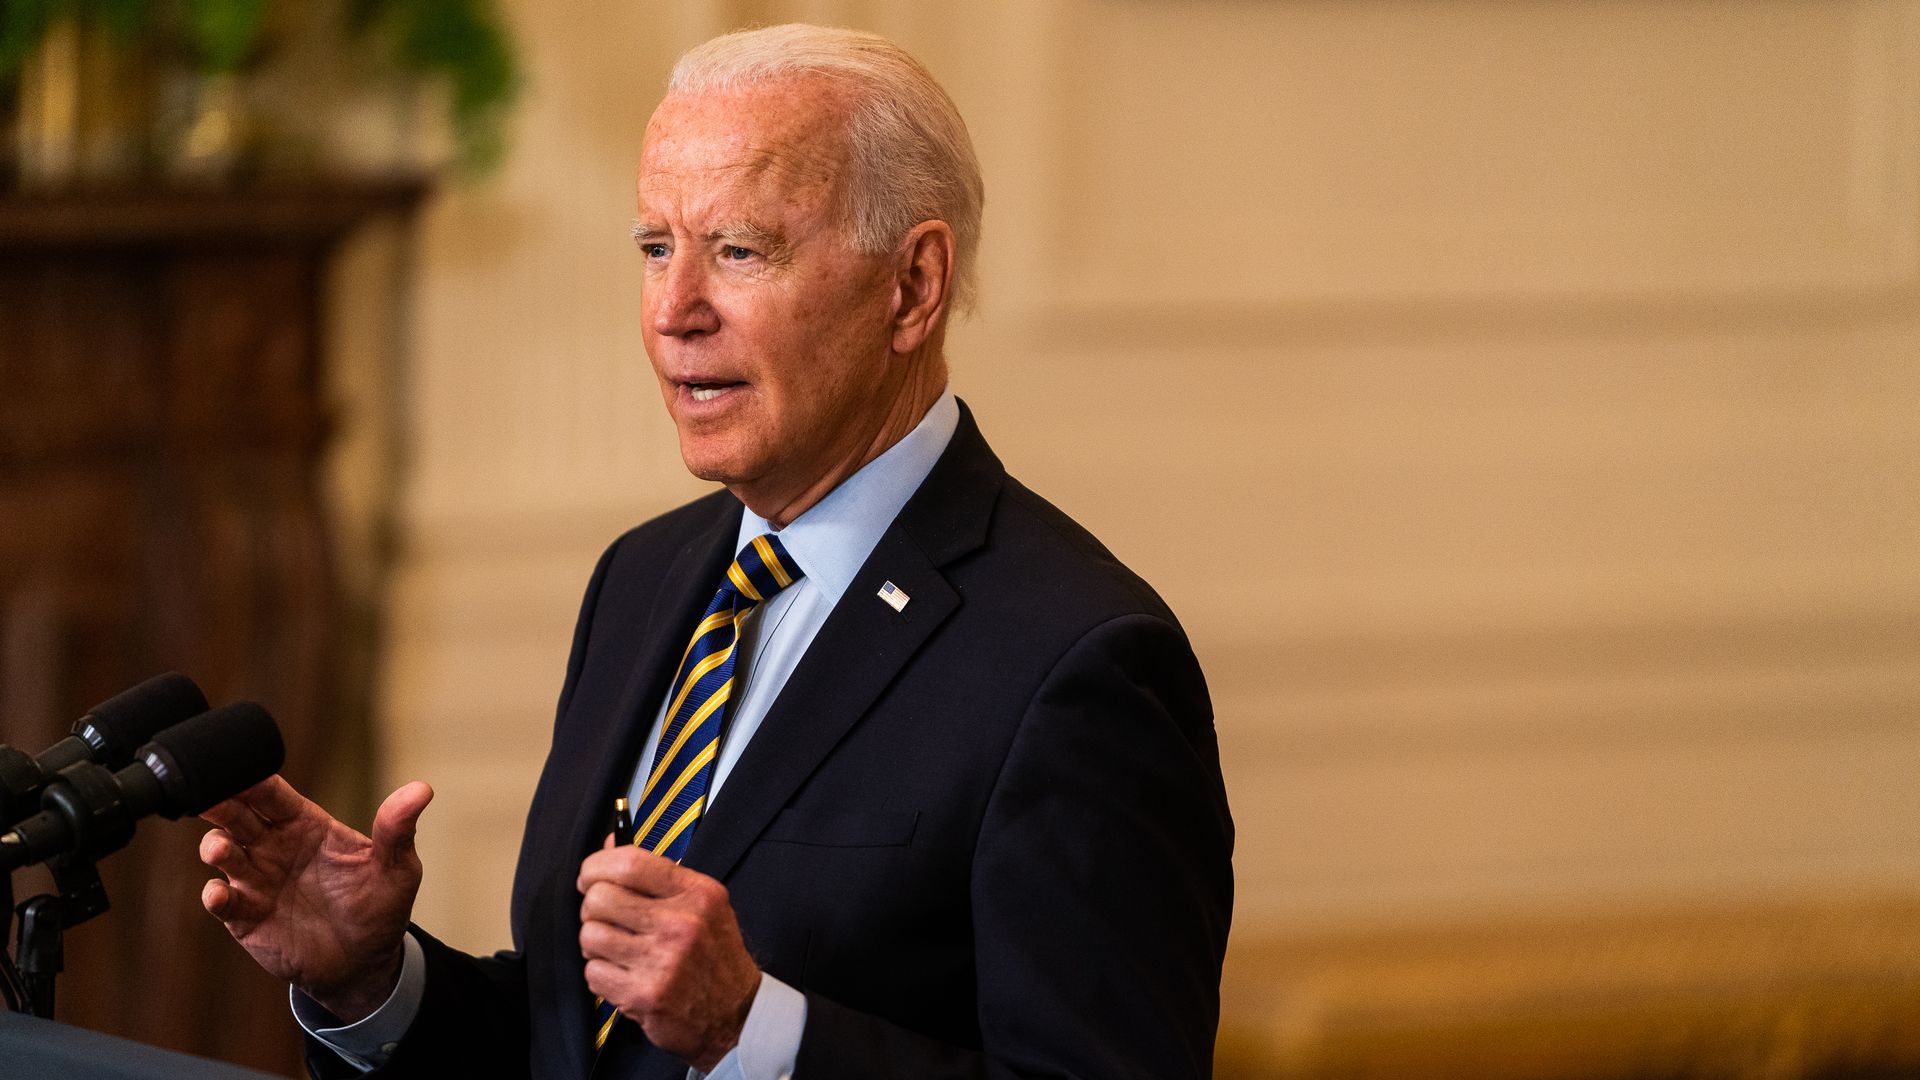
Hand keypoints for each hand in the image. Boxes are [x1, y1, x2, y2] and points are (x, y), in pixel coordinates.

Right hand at [200, 775, 432, 1022]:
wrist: (365, 963)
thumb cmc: (380, 906)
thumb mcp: (397, 867)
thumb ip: (397, 829)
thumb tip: (422, 790)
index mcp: (306, 825)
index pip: (273, 794)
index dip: (254, 778)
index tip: (238, 766)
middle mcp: (274, 847)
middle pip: (237, 815)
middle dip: (220, 802)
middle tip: (209, 796)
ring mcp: (257, 881)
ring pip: (223, 853)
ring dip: (215, 847)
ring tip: (220, 849)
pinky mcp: (246, 918)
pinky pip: (222, 902)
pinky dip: (216, 896)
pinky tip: (221, 894)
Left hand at [577, 843, 759, 1071]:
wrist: (736, 1014)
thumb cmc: (714, 955)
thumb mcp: (702, 904)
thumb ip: (656, 875)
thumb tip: (609, 845)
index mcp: (697, 893)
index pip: (629, 863)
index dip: (596, 866)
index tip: (590, 877)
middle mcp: (681, 924)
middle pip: (599, 898)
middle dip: (593, 909)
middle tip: (608, 920)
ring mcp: (662, 961)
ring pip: (590, 936)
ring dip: (596, 944)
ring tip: (618, 950)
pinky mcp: (644, 994)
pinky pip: (593, 973)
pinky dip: (602, 974)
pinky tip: (624, 975)